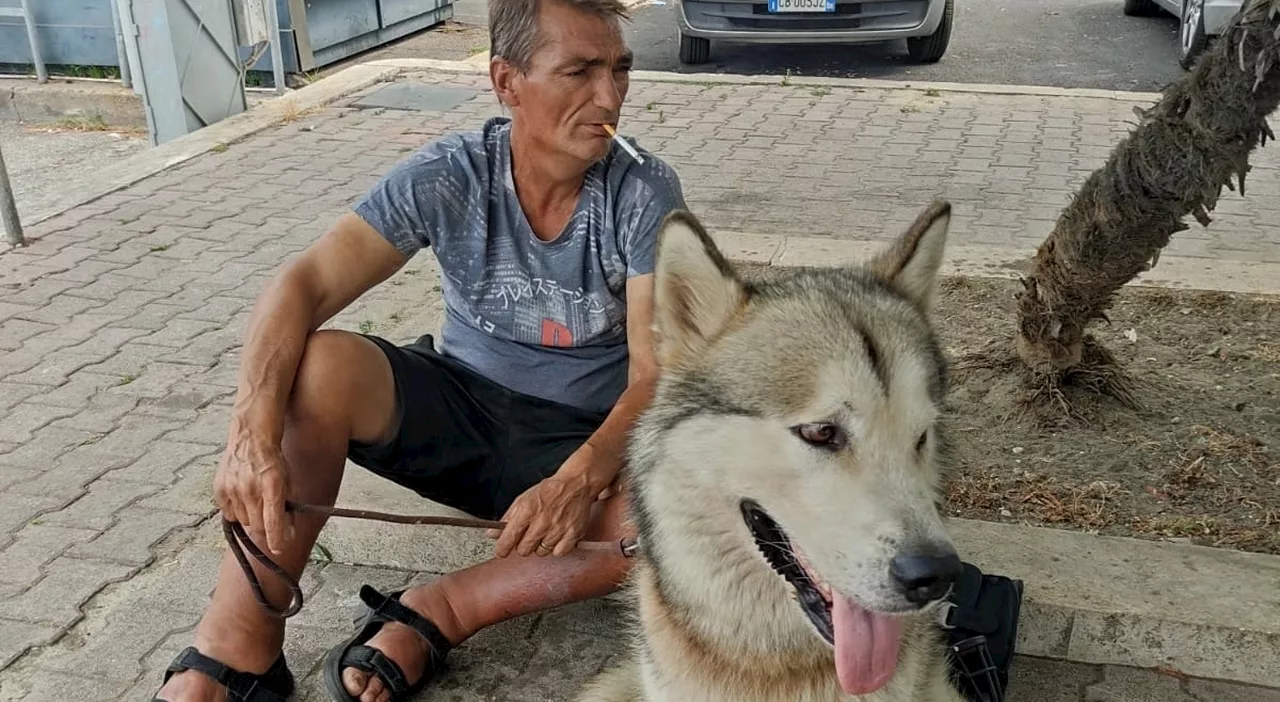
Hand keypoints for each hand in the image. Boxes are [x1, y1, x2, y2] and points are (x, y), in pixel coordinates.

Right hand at [212, 417, 293, 553]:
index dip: (277, 541)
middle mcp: (250, 490)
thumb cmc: (273, 460)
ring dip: (251, 517)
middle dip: (267, 527)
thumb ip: (287, 507)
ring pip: (244, 522)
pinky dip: (237, 511)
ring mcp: (232, 490)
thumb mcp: (287, 481)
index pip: (273, 524)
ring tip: (255, 500)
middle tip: (269, 515)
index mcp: (271, 487)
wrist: (251, 437)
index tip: (280, 548)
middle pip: (258, 527)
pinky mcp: (219, 490)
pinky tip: (243, 497)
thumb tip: (288, 533)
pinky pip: (229, 514)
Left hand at [490, 472, 596, 557]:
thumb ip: (508, 517)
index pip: (509, 538)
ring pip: (541, 552)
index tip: (501, 551)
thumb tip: (492, 533)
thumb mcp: (524, 499)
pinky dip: (556, 548)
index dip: (502, 548)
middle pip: (524, 550)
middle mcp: (542, 521)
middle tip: (528, 537)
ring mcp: (558, 529)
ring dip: (541, 546)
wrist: (576, 484)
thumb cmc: (549, 491)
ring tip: (545, 533)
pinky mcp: (572, 534)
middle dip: (523, 546)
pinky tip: (556, 537)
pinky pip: (558, 553)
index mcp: (527, 510)